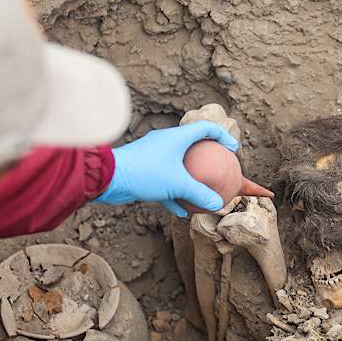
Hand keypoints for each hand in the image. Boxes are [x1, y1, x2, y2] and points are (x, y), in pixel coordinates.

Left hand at [95, 121, 239, 216]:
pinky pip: (165, 182)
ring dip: (190, 179)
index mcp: (177, 137)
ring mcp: (154, 157)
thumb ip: (199, 193)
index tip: (233, 150)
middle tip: (219, 170)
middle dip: (207, 158)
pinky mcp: (144, 171)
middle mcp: (166, 143)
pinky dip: (174, 194)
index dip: (223, 136)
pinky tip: (181, 211)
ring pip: (178, 166)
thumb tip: (217, 204)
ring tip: (202, 192)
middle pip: (193, 146)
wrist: (108, 177)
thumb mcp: (177, 184)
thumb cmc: (144, 173)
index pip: (206, 129)